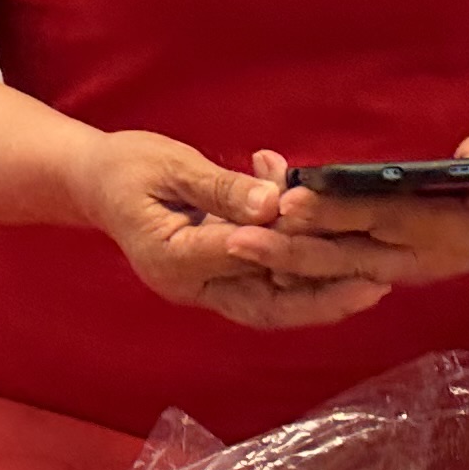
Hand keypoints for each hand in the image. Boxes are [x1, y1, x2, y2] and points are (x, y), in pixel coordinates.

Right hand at [77, 131, 389, 329]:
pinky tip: (342, 266)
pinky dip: (303, 280)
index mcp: (170, 258)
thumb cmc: (126, 167)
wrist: (96, 183)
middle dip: (320, 298)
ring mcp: (205, 288)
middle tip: (373, 284)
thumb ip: (220, 188)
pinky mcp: (219, 279)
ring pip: (272, 304)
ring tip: (373, 283)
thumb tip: (271, 203)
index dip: (284, 246)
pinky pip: (267, 287)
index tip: (332, 239)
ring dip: (321, 297)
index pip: (236, 256)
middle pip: (264, 303)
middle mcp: (190, 285)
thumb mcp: (169, 165)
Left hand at [235, 129, 468, 293]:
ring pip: (330, 268)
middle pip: (341, 256)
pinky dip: (295, 255)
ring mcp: (397, 268)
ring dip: (282, 259)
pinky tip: (253, 234)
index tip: (290, 202)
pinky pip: (333, 268)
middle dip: (287, 249)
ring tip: (230, 240)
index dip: (335, 213)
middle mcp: (415, 260)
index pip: (381, 222)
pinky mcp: (384, 265)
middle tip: (234, 236)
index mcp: (447, 233)